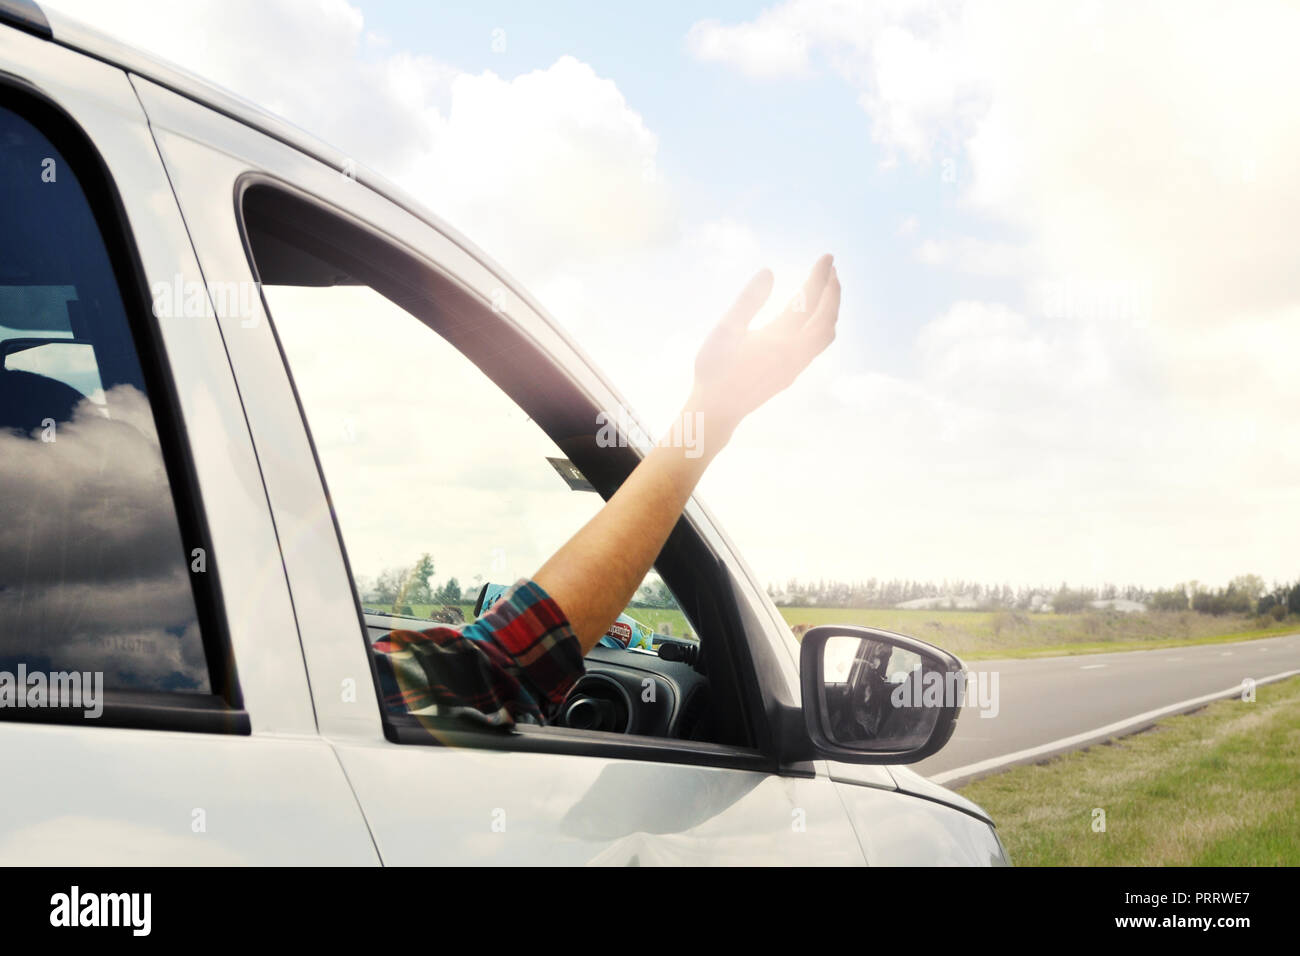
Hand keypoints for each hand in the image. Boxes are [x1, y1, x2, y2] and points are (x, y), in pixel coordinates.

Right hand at [688, 254, 839, 441]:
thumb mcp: (725, 330)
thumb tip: (769, 271)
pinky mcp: (792, 374)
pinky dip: (824, 324)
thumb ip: (748, 300)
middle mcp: (795, 353)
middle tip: (831, 268)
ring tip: (827, 290)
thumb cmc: (715, 369)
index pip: (808, 300)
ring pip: (827, 334)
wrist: (717, 411)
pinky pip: (818, 345)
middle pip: (827, 317)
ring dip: (831, 309)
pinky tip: (813, 319)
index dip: (820, 276)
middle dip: (833, 291)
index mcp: (779, 339)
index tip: (827, 256)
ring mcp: (796, 366)